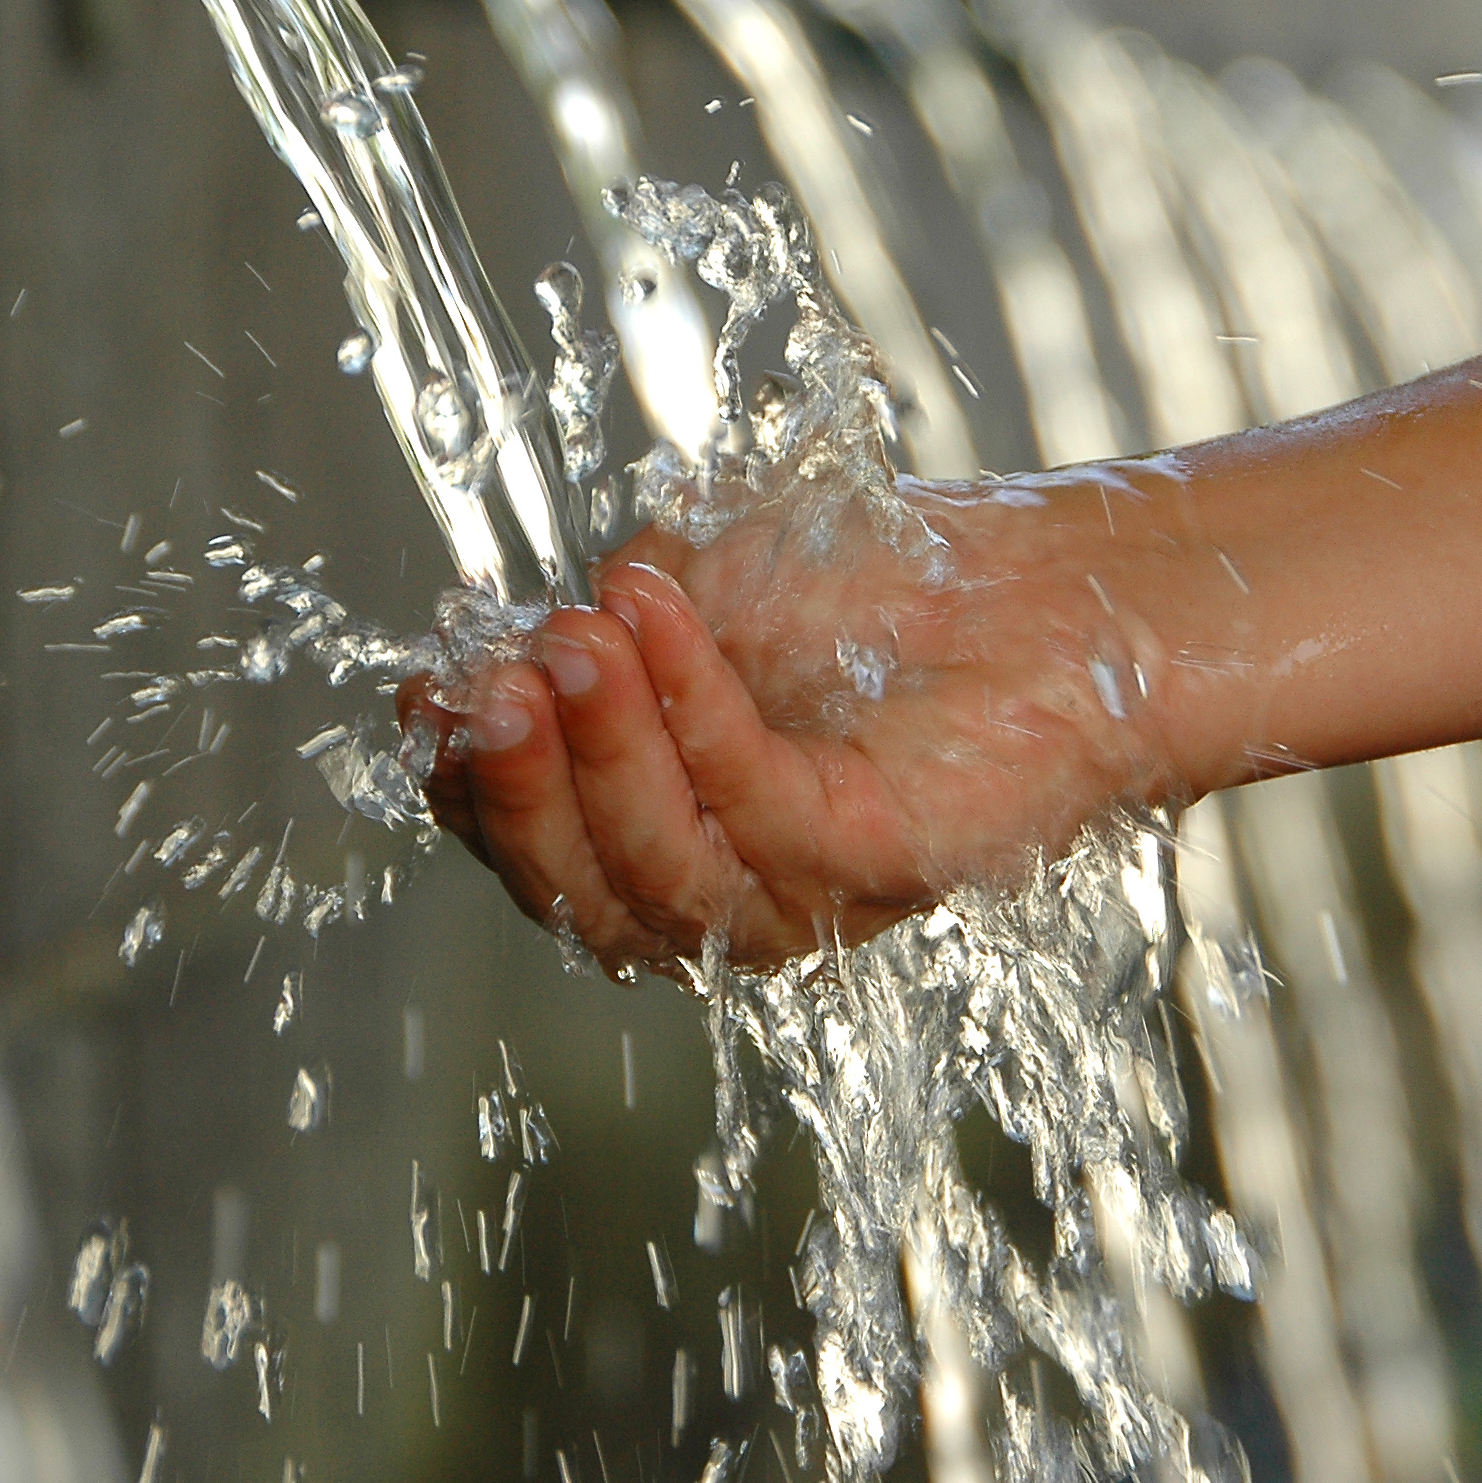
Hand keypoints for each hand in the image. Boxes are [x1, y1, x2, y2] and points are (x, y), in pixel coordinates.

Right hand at [414, 475, 1180, 978]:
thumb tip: (467, 669)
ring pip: (655, 873)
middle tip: (489, 678)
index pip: (530, 847)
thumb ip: (586, 636)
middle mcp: (722, 889)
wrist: (1049, 592)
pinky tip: (653, 615)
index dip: (468, 782)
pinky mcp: (874, 866)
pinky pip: (756, 807)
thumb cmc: (877, 590)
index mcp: (662, 834)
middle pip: (573, 892)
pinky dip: (693, 710)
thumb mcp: (686, 590)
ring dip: (599, 749)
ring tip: (573, 638)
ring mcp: (798, 892)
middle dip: (517, 785)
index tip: (432, 686)